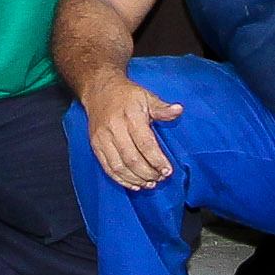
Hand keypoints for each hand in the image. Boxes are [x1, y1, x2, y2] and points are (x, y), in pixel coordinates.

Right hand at [81, 69, 180, 187]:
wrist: (100, 91)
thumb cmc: (126, 96)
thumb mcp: (147, 96)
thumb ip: (162, 108)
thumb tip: (178, 110)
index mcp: (130, 115)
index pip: (145, 143)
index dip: (157, 160)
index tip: (167, 170)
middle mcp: (114, 128)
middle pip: (131, 158)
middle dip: (148, 172)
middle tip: (160, 178)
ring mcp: (102, 138)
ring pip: (119, 166)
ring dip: (136, 179)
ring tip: (150, 183)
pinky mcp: (95, 146)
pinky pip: (108, 167)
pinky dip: (121, 179)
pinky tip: (134, 184)